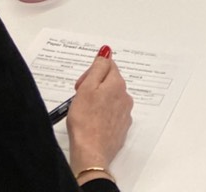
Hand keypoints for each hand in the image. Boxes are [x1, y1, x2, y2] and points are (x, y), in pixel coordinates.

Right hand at [67, 53, 131, 178]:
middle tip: (80, 98)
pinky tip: (93, 122)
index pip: (107, 65)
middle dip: (95, 86)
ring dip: (99, 100)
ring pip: (111, 98)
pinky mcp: (121, 128)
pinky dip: (103, 115)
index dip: (91, 73)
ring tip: (85, 112)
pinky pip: (113, 114)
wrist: (91, 153)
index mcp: (117, 84)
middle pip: (110, 81)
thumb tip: (106, 51)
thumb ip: (98, 67)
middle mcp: (125, 97)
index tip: (81, 85)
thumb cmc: (85, 121)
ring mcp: (125, 114)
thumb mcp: (86, 87)